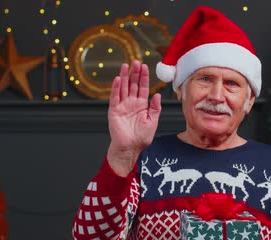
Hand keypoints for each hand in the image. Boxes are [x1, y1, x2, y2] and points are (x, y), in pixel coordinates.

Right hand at [107, 60, 161, 175]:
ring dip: (124, 77)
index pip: (143, 87)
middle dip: (135, 73)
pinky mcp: (114, 110)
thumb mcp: (152, 121)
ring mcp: (122, 106)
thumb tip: (157, 95)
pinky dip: (116, 88)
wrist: (131, 148)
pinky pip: (115, 97)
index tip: (145, 67)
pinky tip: (117, 79)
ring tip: (126, 65)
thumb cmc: (141, 137)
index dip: (144, 77)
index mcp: (141, 105)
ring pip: (123, 88)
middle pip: (132, 84)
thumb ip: (155, 108)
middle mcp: (131, 103)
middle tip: (136, 62)